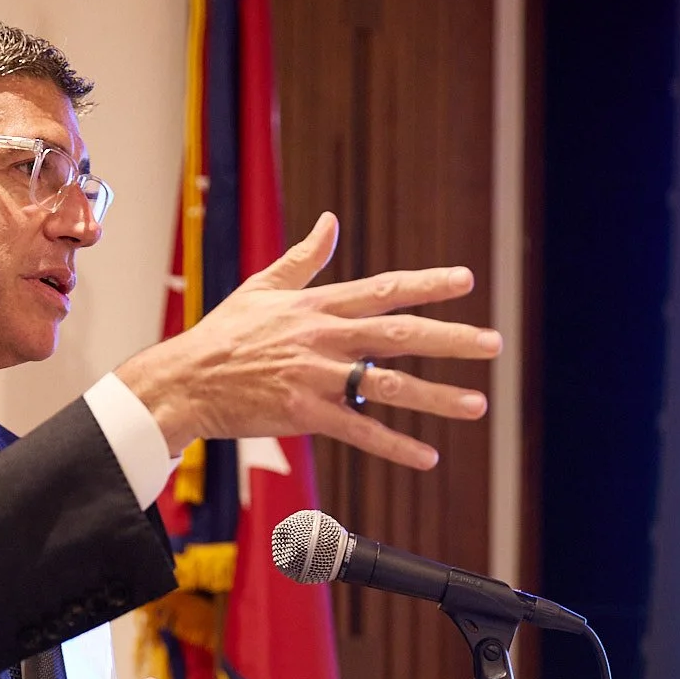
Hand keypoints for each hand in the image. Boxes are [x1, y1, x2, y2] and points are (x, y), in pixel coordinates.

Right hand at [115, 212, 499, 469]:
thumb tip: (330, 221)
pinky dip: (396, 445)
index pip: (384, 289)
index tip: (466, 280)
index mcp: (318, 305)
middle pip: (400, 335)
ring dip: (437, 397)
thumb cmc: (223, 335)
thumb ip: (304, 258)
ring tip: (477, 405)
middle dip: (452, 339)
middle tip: (493, 344)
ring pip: (389, 386)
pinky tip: (427, 457)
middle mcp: (324, 338)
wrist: (185, 381)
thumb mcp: (263, 287)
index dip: (427, 284)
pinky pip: (360, 432)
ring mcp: (317, 377)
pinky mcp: (306, 415)